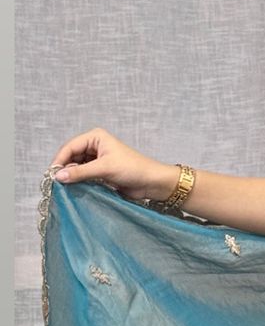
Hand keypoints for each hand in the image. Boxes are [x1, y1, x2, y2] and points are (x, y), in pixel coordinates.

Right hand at [48, 127, 173, 202]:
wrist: (151, 182)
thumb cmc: (132, 169)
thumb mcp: (104, 169)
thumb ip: (80, 172)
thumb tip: (58, 176)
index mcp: (95, 137)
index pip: (70, 147)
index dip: (59, 160)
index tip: (52, 174)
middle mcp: (94, 146)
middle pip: (71, 156)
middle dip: (65, 168)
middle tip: (58, 183)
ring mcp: (97, 159)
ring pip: (76, 167)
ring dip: (72, 176)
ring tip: (67, 187)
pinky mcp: (100, 171)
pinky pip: (84, 175)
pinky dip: (79, 181)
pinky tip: (76, 188)